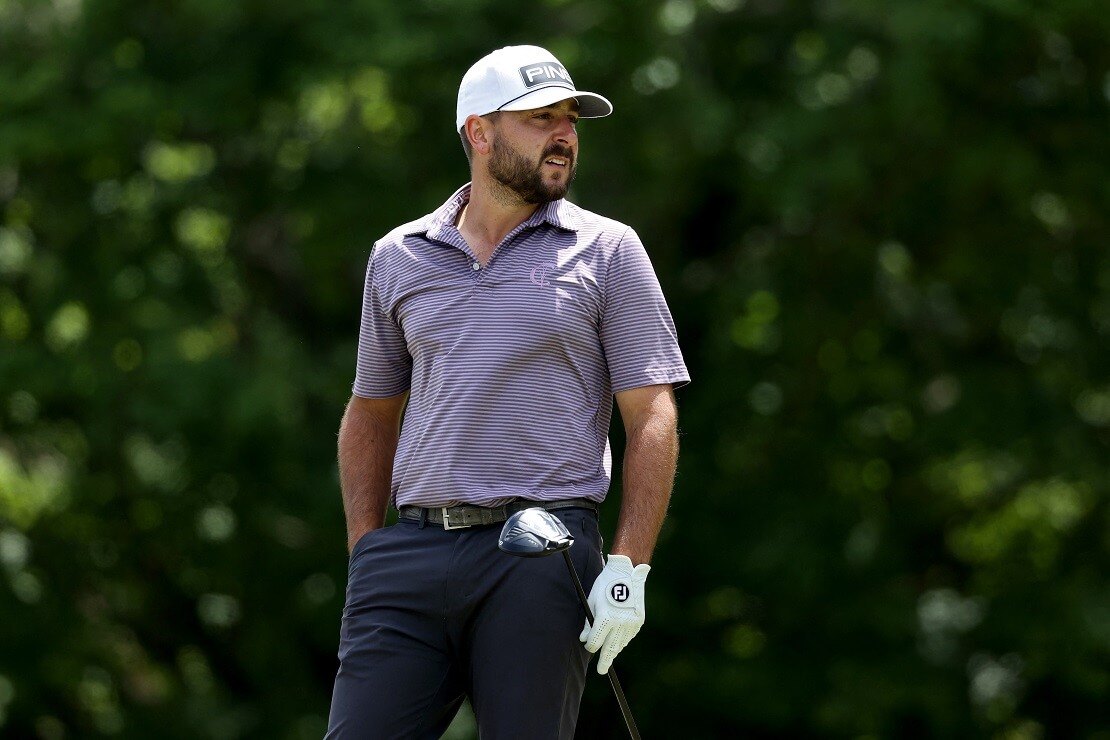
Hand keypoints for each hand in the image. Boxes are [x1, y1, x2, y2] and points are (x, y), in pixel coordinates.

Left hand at [579, 554, 649, 673]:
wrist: (627, 573)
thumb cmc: (605, 585)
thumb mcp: (592, 601)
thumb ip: (589, 623)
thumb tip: (584, 639)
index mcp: (605, 618)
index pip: (596, 642)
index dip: (590, 646)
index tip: (589, 646)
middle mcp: (619, 623)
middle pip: (610, 648)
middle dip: (605, 661)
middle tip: (601, 671)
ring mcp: (631, 623)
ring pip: (621, 644)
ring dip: (614, 651)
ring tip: (609, 656)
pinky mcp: (638, 621)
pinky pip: (629, 636)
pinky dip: (623, 641)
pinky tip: (618, 642)